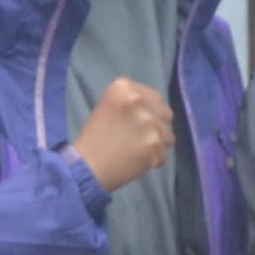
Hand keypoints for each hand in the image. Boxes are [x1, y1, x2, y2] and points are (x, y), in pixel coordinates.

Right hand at [73, 76, 175, 191]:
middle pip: (165, 113)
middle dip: (157, 125)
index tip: (139, 123)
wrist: (87, 167)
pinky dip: (154, 160)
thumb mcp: (109, 107)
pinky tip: (137, 161)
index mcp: (123, 88)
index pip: (155, 97)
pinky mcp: (154, 144)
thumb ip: (132, 103)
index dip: (150, 112)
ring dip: (157, 144)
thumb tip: (156, 108)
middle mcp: (137, 100)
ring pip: (168, 135)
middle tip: (140, 138)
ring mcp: (148, 122)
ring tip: (136, 151)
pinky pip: (164, 154)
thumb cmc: (94, 138)